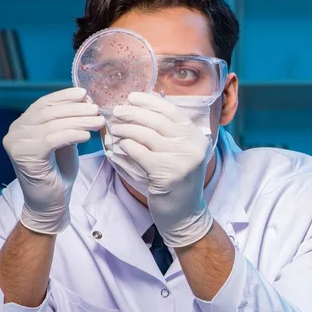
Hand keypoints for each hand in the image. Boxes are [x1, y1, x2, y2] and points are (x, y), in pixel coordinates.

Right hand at [3, 88, 103, 233]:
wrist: (50, 203)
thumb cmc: (58, 172)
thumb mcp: (64, 141)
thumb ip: (67, 122)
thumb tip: (84, 99)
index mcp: (22, 125)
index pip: (44, 104)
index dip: (64, 96)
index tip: (84, 93)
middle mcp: (15, 131)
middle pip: (48, 112)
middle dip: (76, 109)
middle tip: (97, 109)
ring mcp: (17, 143)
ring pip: (52, 124)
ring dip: (79, 121)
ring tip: (99, 121)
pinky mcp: (25, 156)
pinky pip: (52, 139)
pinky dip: (72, 134)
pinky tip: (87, 136)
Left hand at [110, 92, 213, 247]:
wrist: (184, 215)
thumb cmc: (176, 182)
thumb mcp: (180, 154)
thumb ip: (168, 134)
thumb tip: (142, 108)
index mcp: (197, 137)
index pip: (172, 111)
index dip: (151, 102)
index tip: (132, 97)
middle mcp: (193, 146)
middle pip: (158, 121)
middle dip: (134, 113)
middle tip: (117, 110)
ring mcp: (182, 160)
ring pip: (147, 135)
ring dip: (126, 129)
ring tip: (114, 128)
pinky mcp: (167, 173)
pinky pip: (140, 152)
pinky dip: (127, 146)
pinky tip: (118, 144)